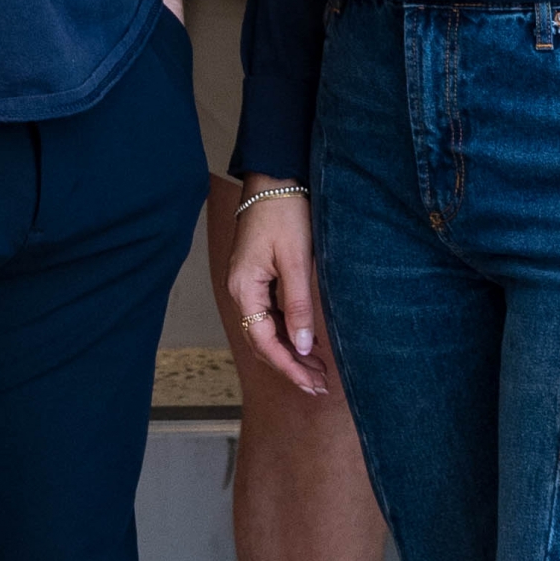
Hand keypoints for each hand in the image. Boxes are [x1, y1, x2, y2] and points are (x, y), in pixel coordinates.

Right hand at [226, 175, 328, 395]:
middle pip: (262, 340)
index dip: (288, 367)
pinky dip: (288, 330)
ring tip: (317, 369)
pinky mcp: (257, 275)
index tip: (312, 383)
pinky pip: (270, 313)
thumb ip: (298, 305)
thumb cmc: (284, 213)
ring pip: (266, 329)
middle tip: (319, 384)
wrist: (274, 177)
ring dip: (290, 350)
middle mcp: (240, 290)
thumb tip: (303, 346)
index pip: (264, 341)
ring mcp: (247, 283)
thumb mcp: (295, 260)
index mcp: (244, 288)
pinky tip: (306, 340)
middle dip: (290, 365)